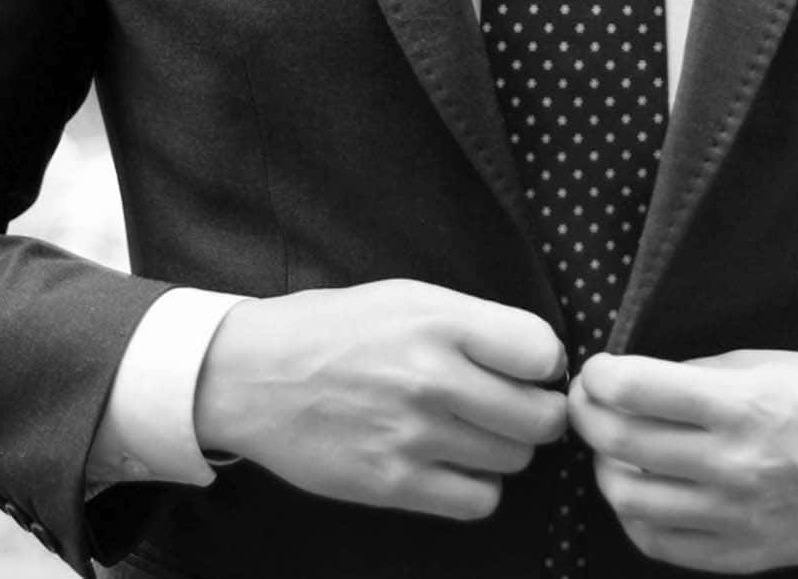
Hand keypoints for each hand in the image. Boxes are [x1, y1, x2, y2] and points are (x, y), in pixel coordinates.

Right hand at [194, 279, 567, 519]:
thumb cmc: (337, 329)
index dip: (545, 363)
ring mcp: (412, 436)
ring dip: (504, 449)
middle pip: (540, 418)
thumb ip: (476, 323)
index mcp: (440, 321)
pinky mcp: (392, 484)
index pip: (543, 352)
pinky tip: (453, 463)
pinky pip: (478, 500)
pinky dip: (476, 486)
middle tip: (512, 407)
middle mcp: (432, 379)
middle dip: (537, 413)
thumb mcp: (409, 297)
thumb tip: (543, 359)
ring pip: (514, 460)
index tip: (528, 368)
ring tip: (470, 431)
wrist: (252, 375)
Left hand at [568, 349, 797, 572]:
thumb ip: (698, 374)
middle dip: (588, 415)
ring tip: (615, 451)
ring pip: (629, 500)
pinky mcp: (744, 554)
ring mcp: (738, 516)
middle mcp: (735, 464)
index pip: (636, 390)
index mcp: (742, 405)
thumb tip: (637, 382)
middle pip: (620, 443)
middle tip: (590, 403)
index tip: (597, 371)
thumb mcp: (768, 362)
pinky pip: (660, 543)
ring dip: (605, 468)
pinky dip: (635, 516)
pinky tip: (642, 492)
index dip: (599, 376)